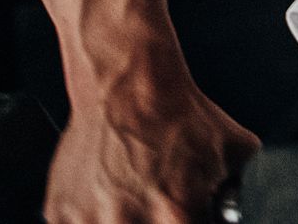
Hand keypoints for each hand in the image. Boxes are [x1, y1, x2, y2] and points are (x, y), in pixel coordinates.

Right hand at [45, 84, 257, 223]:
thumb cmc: (175, 115)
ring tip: (129, 198)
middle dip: (156, 222)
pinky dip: (92, 218)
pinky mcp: (60, 215)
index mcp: (176, 217)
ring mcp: (89, 222)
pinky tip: (106, 196)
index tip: (182, 215)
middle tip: (155, 203)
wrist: (127, 87)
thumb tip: (237, 206)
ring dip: (120, 220)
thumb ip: (236, 190)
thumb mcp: (232, 151)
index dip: (187, 222)